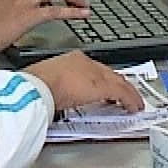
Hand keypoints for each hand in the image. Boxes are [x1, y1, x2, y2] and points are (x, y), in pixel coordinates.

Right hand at [24, 51, 143, 111]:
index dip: (104, 80)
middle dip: (119, 86)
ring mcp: (95, 73)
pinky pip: (122, 93)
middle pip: (109, 74)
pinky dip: (130, 100)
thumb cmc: (34, 86)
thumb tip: (55, 98)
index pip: (95, 70)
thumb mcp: (45, 83)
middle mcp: (86, 62)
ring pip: (119, 82)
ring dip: (127, 93)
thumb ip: (55, 87)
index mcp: (72, 59)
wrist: (37, 86)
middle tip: (127, 96)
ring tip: (133, 102)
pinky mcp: (102, 86)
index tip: (108, 90)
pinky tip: (134, 107)